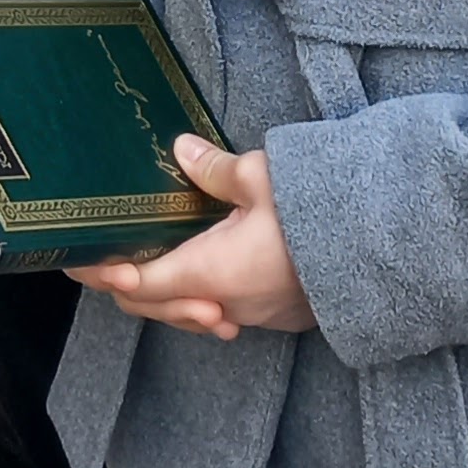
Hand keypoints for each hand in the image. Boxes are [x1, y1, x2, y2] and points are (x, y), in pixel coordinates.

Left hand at [71, 133, 312, 342]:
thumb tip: (179, 151)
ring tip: (156, 266)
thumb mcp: (261, 176)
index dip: (102, 273)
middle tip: (109, 256)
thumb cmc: (322, 211)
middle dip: (129, 285)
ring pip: (193, 313)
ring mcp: (258, 315)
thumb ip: (214, 169)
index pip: (137, 283)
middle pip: (158, 306)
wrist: (389, 248)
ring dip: (168, 295)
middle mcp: (227, 303)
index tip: (78, 258)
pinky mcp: (284, 316)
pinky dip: (203, 299)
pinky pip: (227, 312)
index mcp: (210, 272)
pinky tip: (206, 282)